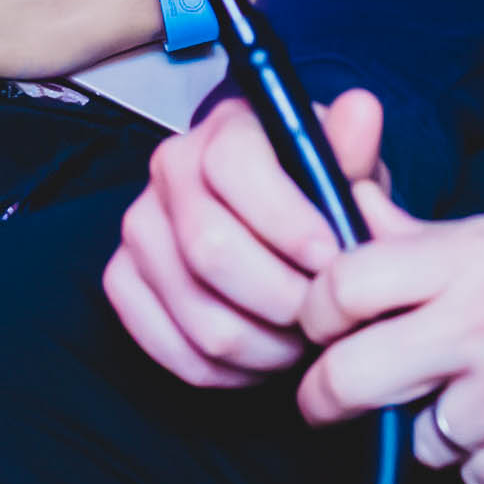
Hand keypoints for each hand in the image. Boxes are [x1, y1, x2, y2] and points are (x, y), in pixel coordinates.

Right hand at [104, 89, 388, 387]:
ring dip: (264, 347)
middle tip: (323, 316)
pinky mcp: (122, 281)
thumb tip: (362, 111)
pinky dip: (228, 372)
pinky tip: (263, 356)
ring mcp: (138, 228)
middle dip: (281, 298)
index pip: (233, 167)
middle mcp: (168, 168)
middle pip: (210, 251)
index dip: (286, 222)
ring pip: (198, 316)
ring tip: (302, 341)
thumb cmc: (317, 198)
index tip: (331, 260)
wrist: (278, 228)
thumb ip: (351, 149)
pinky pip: (172, 351)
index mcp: (224, 129)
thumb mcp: (346, 170)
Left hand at [297, 192, 483, 483]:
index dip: (317, 308)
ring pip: (416, 436)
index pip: (345, 284)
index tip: (323, 323)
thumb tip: (355, 220)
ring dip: (435, 424)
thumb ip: (434, 235)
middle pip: (350, 377)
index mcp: (475, 259)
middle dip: (326, 394)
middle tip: (331, 396)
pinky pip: (470, 473)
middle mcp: (483, 328)